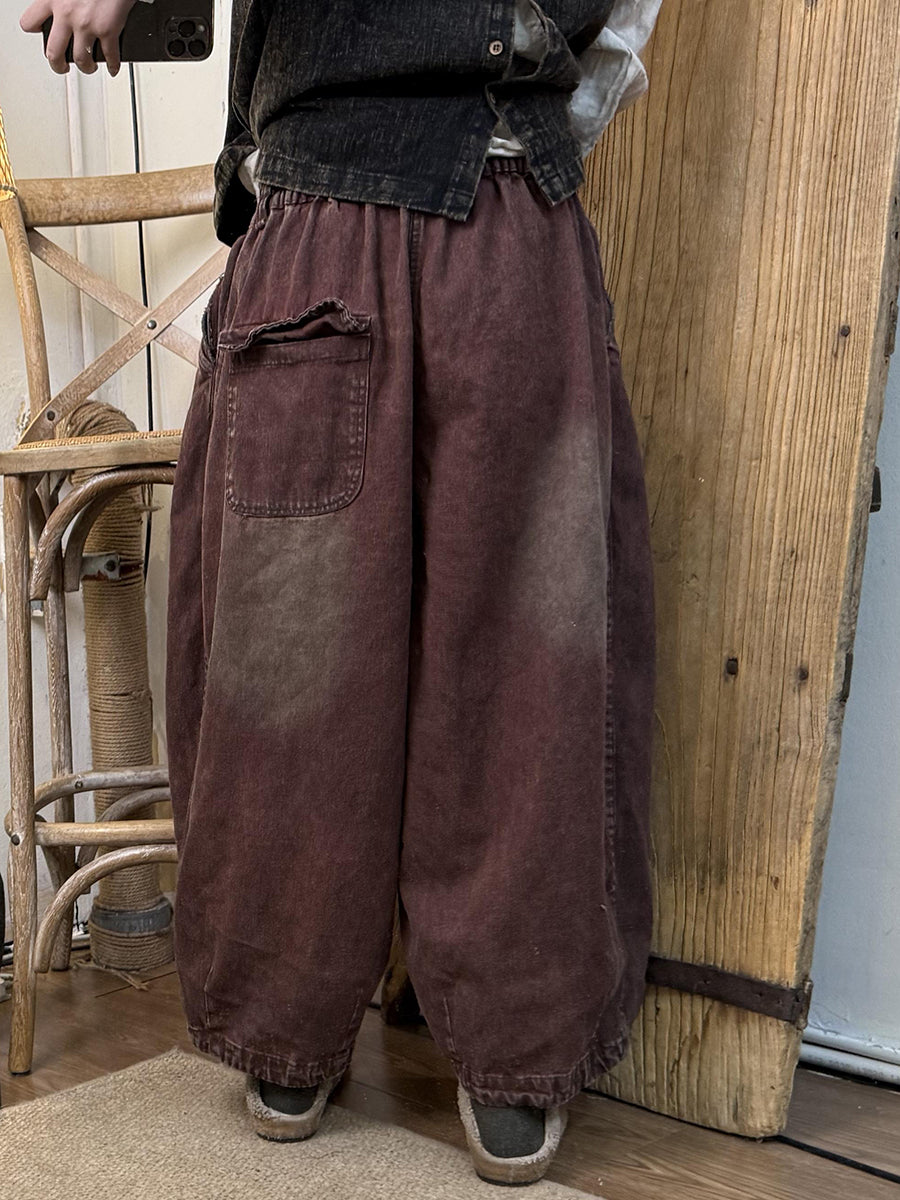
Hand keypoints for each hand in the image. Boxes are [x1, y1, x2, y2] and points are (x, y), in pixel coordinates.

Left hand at [19, 0, 137, 75]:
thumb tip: (63, 3)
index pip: (30, 22)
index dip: (35, 31)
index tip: (42, 35)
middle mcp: (66, 14)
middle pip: (54, 52)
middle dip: (58, 65)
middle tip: (61, 66)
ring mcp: (87, 25)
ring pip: (81, 59)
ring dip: (85, 67)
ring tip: (88, 66)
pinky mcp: (108, 30)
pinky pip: (110, 57)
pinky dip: (112, 66)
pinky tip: (112, 67)